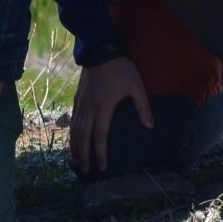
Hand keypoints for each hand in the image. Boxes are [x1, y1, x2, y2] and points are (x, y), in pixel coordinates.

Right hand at [70, 57, 150, 176]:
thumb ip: (143, 107)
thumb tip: (150, 126)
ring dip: (75, 147)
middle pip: (84, 138)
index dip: (100, 154)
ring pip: (75, 130)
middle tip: (85, 171)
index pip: (100, 137)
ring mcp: (81, 104)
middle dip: (84, 156)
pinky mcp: (78, 98)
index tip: (102, 167)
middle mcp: (89, 109)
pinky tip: (72, 138)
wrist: (100, 50)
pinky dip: (72, 132)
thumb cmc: (120, 69)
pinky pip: (73, 119)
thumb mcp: (136, 86)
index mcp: (103, 109)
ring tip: (76, 161)